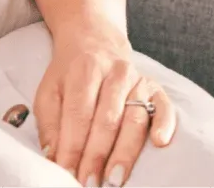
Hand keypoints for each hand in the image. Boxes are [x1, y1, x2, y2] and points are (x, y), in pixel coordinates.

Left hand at [35, 25, 175, 186]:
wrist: (93, 40)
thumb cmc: (69, 74)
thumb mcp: (50, 91)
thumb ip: (49, 123)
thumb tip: (53, 157)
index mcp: (84, 69)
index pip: (79, 113)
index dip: (73, 146)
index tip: (68, 173)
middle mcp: (114, 71)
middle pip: (107, 119)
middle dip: (97, 156)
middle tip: (89, 184)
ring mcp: (137, 78)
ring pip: (134, 118)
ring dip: (124, 153)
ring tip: (114, 180)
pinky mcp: (155, 86)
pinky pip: (164, 106)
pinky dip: (164, 124)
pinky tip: (159, 143)